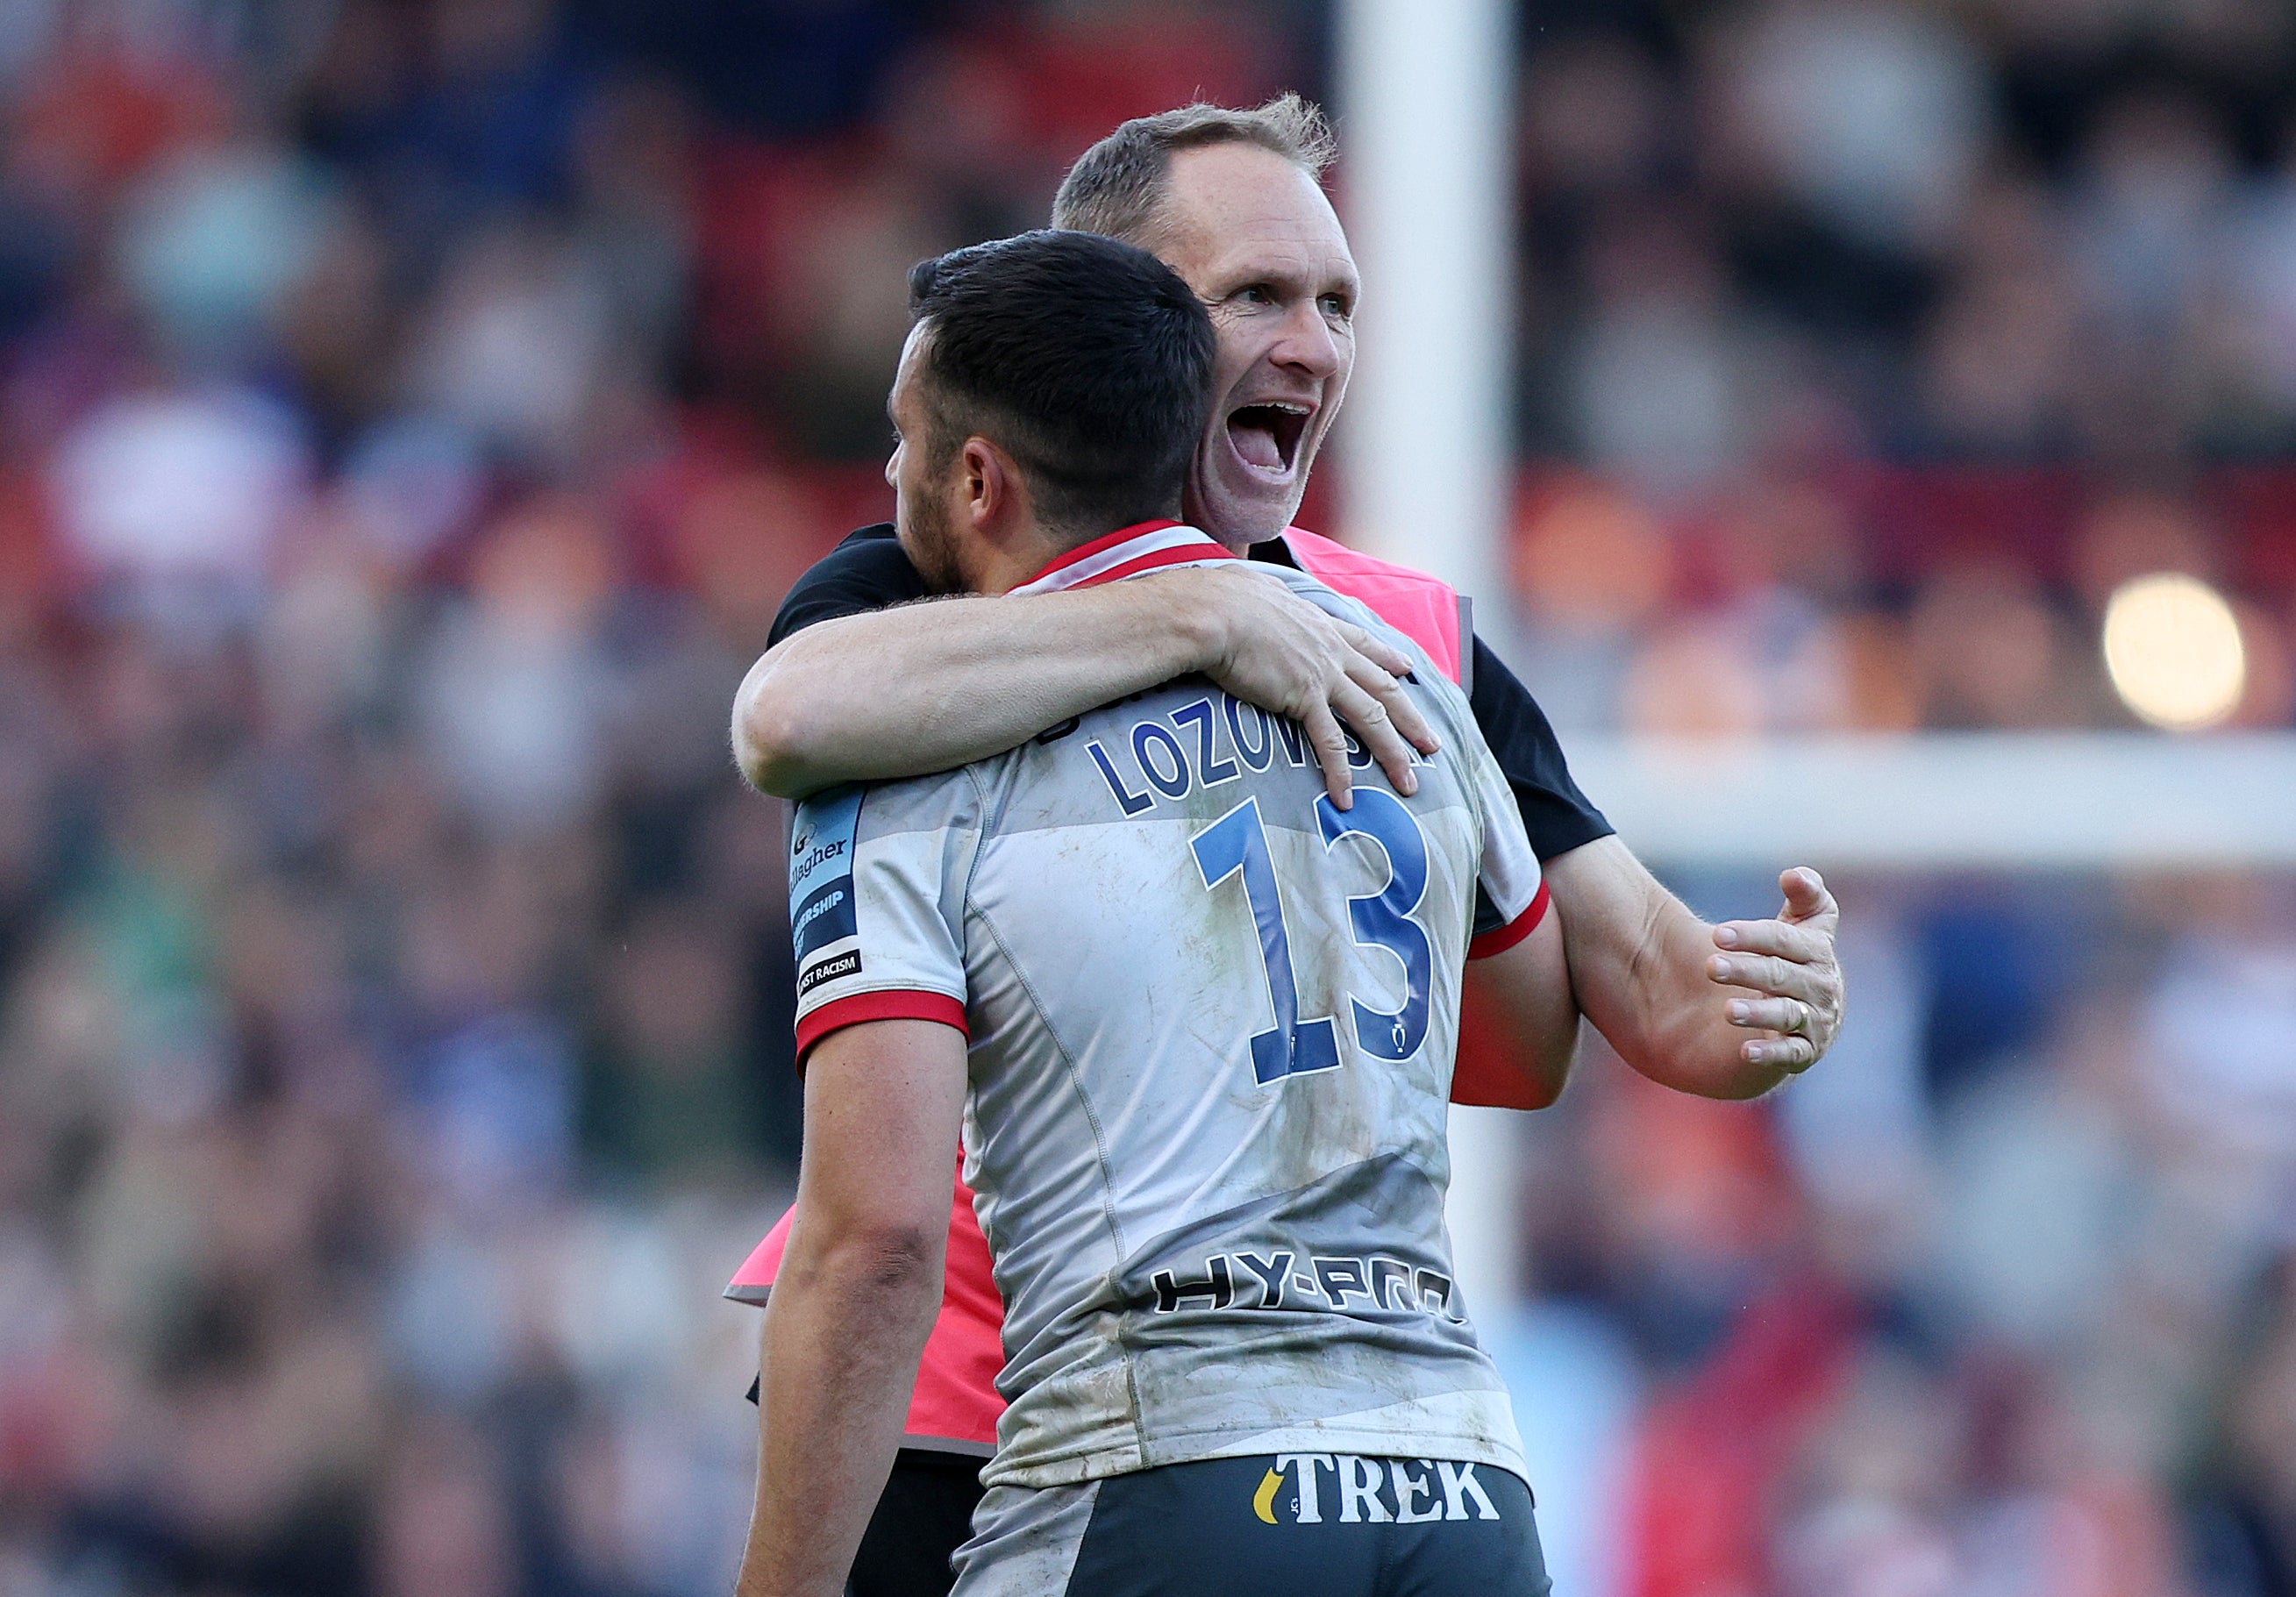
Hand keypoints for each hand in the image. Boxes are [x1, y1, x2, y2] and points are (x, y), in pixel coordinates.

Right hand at [1171, 564, 1439, 808]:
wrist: (1216, 611)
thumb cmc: (1223, 597)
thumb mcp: (1254, 589)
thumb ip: (1262, 596)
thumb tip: (1248, 591)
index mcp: (1320, 624)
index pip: (1364, 643)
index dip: (1389, 658)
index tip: (1408, 669)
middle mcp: (1331, 650)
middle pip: (1383, 688)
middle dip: (1411, 719)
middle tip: (1432, 743)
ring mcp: (1323, 675)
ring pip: (1372, 718)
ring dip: (1394, 753)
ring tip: (1410, 783)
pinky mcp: (1303, 698)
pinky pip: (1329, 742)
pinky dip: (1340, 772)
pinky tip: (1346, 798)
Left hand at [1707, 868, 1842, 1071]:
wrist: (1818, 1011)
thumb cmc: (1801, 957)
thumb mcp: (1808, 923)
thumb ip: (1806, 895)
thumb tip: (1793, 874)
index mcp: (1817, 949)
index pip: (1784, 940)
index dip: (1752, 936)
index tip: (1717, 934)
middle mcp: (1820, 984)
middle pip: (1780, 975)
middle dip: (1745, 970)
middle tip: (1709, 966)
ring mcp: (1816, 1019)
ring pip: (1785, 1014)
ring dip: (1756, 1012)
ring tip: (1727, 1010)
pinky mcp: (1807, 1050)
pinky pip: (1791, 1054)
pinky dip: (1770, 1053)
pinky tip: (1744, 1052)